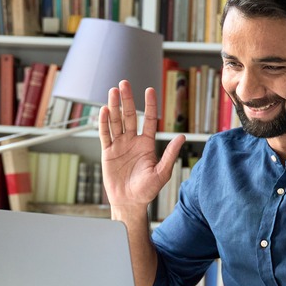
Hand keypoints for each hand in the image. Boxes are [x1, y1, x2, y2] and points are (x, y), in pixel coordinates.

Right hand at [98, 80, 184, 209]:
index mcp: (147, 144)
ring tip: (113, 91)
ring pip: (116, 121)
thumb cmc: (147, 190)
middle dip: (127, 100)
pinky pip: (105, 134)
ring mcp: (119, 146)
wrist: (129, 202)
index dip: (149, 105)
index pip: (148, 120)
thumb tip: (182, 137)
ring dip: (114, 106)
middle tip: (124, 83)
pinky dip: (104, 122)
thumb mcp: (162, 173)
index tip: (149, 90)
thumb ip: (170, 154)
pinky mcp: (108, 152)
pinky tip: (104, 110)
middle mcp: (132, 141)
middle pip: (129, 116)